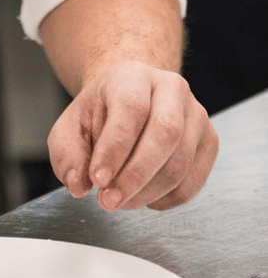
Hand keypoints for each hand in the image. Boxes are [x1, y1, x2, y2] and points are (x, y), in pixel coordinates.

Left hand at [47, 61, 218, 211]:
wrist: (129, 97)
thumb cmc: (100, 112)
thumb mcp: (70, 127)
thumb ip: (68, 154)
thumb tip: (78, 184)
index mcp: (133, 76)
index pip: (131, 108)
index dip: (115, 148)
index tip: (97, 178)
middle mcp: (171, 89)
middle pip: (165, 134)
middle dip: (134, 176)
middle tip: (108, 201)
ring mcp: (196, 114)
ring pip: (180, 163)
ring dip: (146, 192)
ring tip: (118, 200)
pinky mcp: (209, 141)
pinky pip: (192, 182)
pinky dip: (164, 199)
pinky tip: (141, 196)